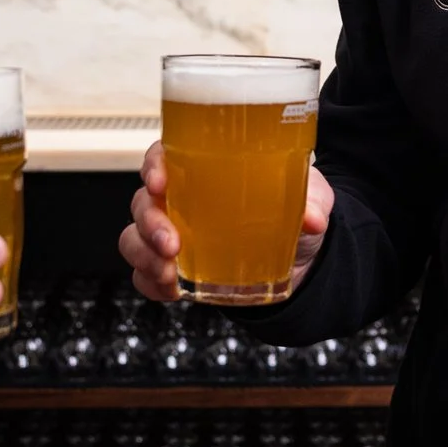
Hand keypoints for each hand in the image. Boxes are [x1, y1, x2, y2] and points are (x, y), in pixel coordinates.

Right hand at [119, 139, 332, 302]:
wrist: (295, 259)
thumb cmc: (290, 213)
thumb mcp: (309, 196)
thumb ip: (312, 200)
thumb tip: (313, 217)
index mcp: (200, 170)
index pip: (161, 156)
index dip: (153, 166)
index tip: (159, 182)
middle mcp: (178, 200)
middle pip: (141, 202)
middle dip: (149, 223)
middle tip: (171, 243)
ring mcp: (171, 235)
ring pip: (134, 239)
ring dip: (144, 255)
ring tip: (169, 272)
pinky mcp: (174, 269)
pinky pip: (144, 275)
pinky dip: (151, 283)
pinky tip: (170, 289)